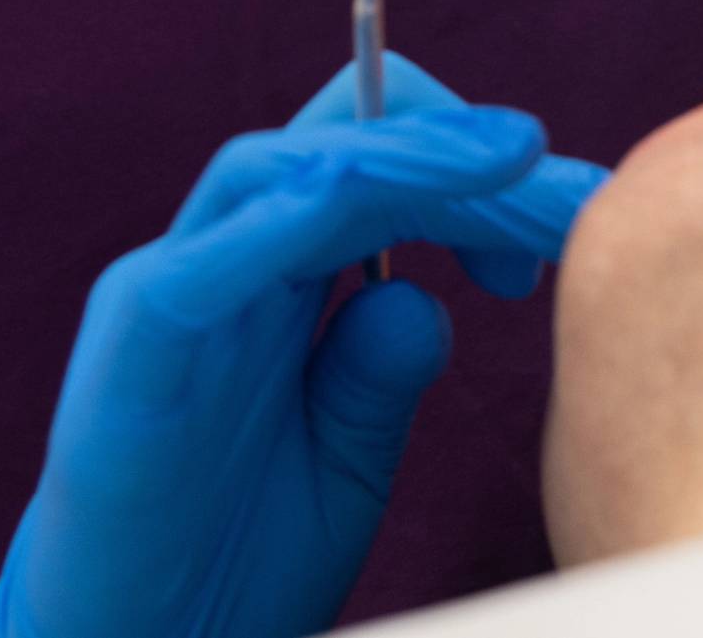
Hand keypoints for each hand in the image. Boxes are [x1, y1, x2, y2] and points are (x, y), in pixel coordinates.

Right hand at [0, 56, 606, 637]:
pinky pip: (195, 265)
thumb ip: (380, 372)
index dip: (476, 174)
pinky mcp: (131, 347)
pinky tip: (345, 202)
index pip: (378, 166)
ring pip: (272, 170)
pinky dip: (271, 222)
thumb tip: (429, 297)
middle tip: (561, 181)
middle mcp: (227, 263)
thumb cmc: (230, 559)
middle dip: (458, 149)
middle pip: (337, 142)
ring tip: (495, 168)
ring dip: (396, 159)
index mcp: (283, 280)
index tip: (571, 213)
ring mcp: (172, 293)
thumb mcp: (345, 461)